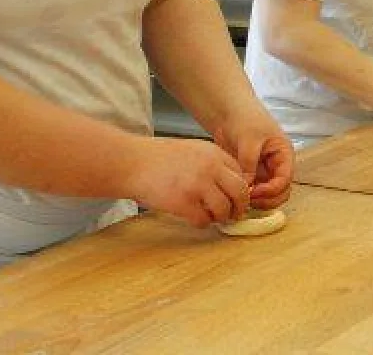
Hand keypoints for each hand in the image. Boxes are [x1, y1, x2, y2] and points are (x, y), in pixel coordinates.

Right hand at [122, 137, 249, 226]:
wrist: (131, 162)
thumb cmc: (158, 158)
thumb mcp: (192, 150)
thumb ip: (212, 163)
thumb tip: (229, 184)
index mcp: (214, 153)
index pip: (241, 174)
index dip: (241, 189)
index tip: (237, 199)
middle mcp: (210, 167)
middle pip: (240, 192)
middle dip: (239, 207)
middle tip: (233, 215)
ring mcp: (198, 185)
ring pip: (224, 209)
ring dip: (220, 217)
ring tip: (212, 218)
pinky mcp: (183, 202)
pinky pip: (203, 220)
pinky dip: (202, 223)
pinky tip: (194, 219)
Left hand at [213, 112, 294, 209]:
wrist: (229, 113)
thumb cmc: (245, 119)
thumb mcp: (249, 140)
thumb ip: (249, 164)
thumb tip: (246, 187)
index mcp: (284, 155)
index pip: (285, 180)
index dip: (272, 190)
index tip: (254, 191)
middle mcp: (277, 167)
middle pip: (281, 192)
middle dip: (267, 200)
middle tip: (248, 200)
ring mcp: (264, 172)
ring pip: (268, 196)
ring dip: (258, 201)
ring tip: (241, 199)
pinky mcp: (251, 176)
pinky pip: (254, 192)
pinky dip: (247, 197)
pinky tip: (235, 195)